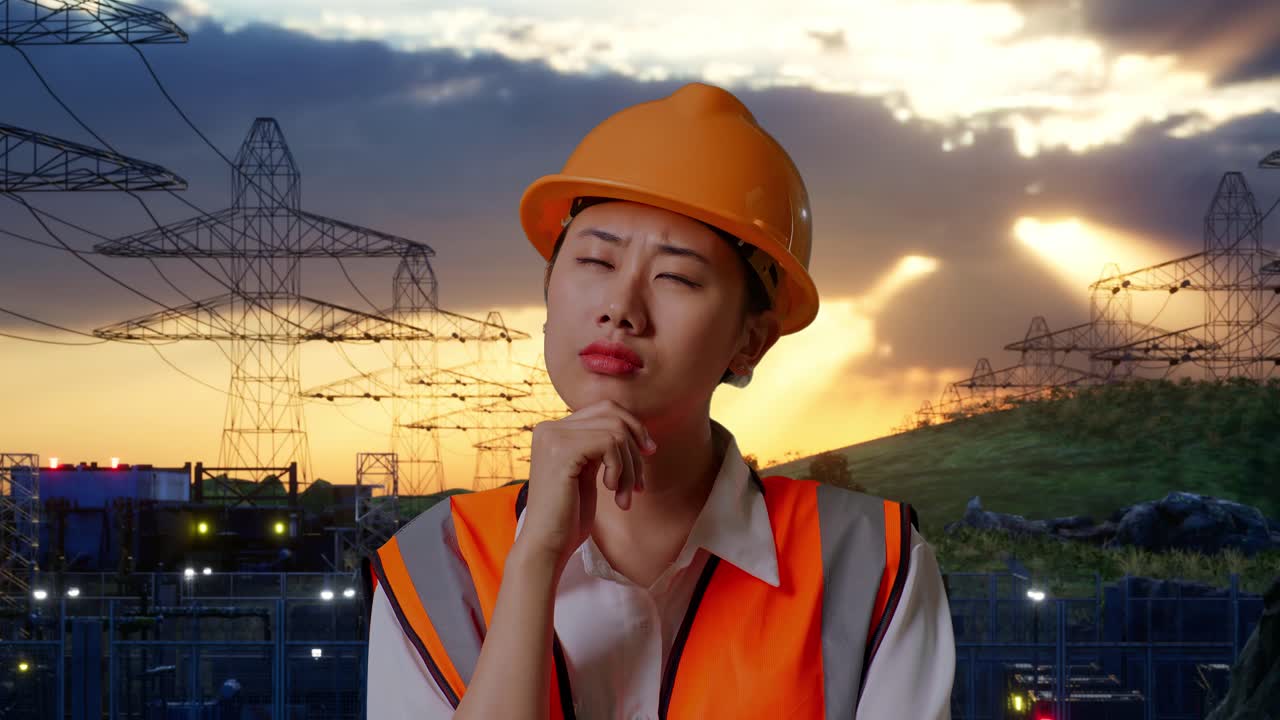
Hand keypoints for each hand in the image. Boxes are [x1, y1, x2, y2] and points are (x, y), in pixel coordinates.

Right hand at [517, 399, 656, 571]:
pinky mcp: (562, 450)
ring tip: (624, 495)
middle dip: (635, 448)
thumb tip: (638, 430)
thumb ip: (600, 447)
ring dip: (630, 466)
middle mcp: (550, 427)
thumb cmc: (568, 516)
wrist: (547, 545)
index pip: (605, 409)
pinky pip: (610, 443)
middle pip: (613, 414)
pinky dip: (619, 469)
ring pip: (615, 430)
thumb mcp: (588, 472)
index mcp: (554, 430)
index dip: (633, 428)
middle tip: (639, 482)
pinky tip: (610, 490)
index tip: (648, 454)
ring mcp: (553, 436)